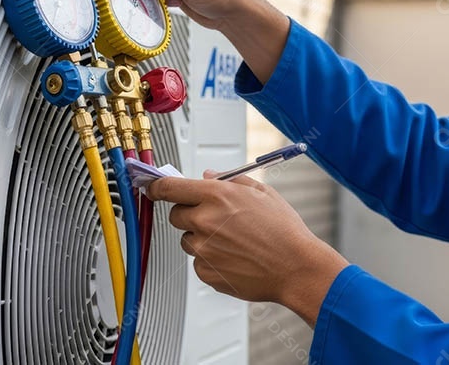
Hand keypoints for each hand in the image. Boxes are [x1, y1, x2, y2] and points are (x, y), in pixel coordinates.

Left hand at [147, 172, 349, 325]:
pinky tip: (235, 257)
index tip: (153, 188)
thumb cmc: (284, 231)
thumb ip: (230, 181)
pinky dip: (211, 259)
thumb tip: (207, 176)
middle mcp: (205, 221)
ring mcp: (203, 249)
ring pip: (188, 240)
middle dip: (188, 213)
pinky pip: (198, 262)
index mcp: (218, 195)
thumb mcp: (263, 192)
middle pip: (175, 215)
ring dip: (201, 237)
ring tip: (232, 241)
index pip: (170, 188)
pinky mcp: (206, 272)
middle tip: (214, 218)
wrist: (296, 267)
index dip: (157, 187)